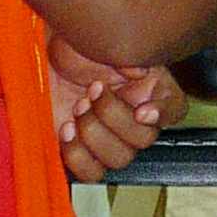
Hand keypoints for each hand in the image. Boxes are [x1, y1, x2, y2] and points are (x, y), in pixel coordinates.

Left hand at [50, 52, 182, 180]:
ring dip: (93, 134)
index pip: (175, 109)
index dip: (162, 114)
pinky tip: (66, 130)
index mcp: (148, 89)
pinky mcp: (81, 152)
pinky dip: (77, 155)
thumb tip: (139, 72)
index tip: (142, 110)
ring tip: (77, 108)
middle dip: (112, 115)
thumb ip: (129, 58)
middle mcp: (133, 117)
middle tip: (91, 91)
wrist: (42, 57)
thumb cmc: (76, 47)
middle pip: (143, 139)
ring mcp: (108, 138)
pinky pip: (90, 172)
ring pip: (118, 159)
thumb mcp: (105, 44)